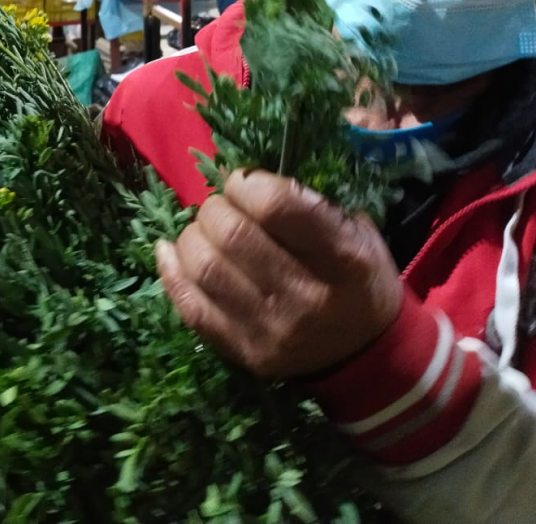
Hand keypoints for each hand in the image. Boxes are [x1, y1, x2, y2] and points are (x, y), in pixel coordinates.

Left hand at [156, 169, 401, 378]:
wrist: (365, 353)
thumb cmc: (358, 278)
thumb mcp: (357, 232)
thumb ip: (308, 204)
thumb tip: (242, 181)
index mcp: (342, 257)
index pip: (275, 205)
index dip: (246, 183)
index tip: (243, 183)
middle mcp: (307, 296)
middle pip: (231, 234)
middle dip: (215, 208)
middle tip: (222, 208)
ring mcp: (272, 329)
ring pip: (204, 267)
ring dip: (192, 236)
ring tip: (204, 231)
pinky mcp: (245, 352)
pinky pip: (190, 307)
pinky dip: (171, 271)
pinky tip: (170, 250)